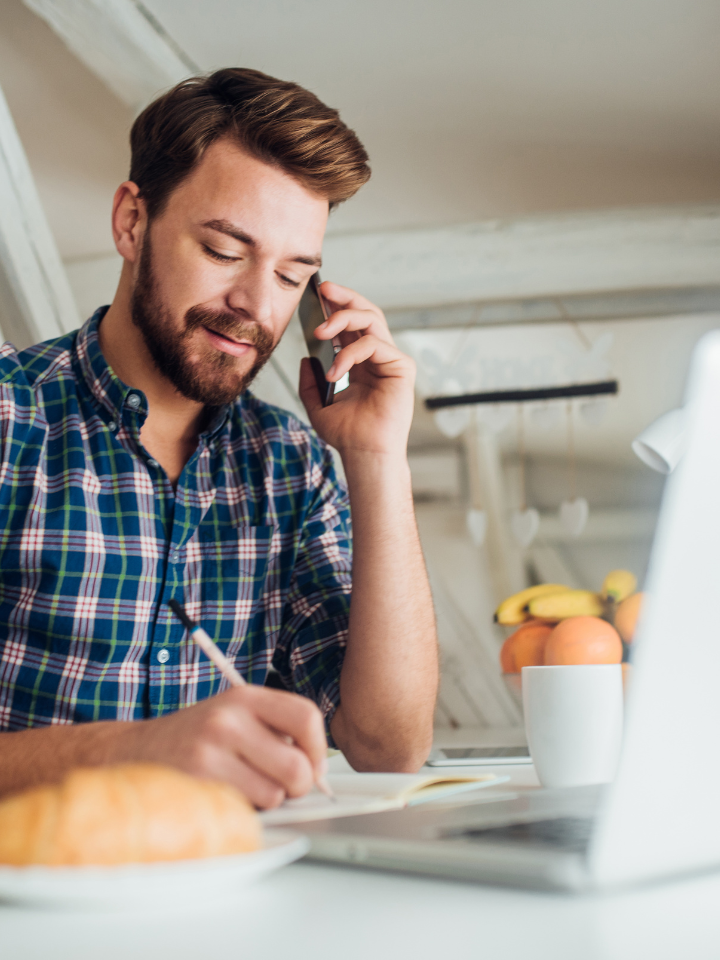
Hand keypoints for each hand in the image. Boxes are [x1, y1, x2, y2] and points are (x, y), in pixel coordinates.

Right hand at [116, 686, 327, 808]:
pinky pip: (245, 811)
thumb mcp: (234, 715)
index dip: (318, 748)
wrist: (134, 751)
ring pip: (274, 795)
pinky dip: (242, 812)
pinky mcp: (196, 784)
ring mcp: (210, 752)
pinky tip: (224, 796)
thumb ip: (275, 731)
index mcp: (245, 697)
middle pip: (297, 766)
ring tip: (242, 787)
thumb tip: (317, 768)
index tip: (313, 765)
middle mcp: (228, 719)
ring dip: (265, 800)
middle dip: (298, 786)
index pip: (306, 716)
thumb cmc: (195, 738)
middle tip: (282, 786)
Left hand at [298, 281, 414, 458]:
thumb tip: (305, 358)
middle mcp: (378, 357)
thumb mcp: (318, 404)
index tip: (318, 293)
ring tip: (320, 332)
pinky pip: (374, 345)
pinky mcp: (401, 368)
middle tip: (324, 291)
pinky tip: (335, 371)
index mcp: (361, 362)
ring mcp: (391, 360)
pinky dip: (350, 354)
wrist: (363, 454)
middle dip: (345, 297)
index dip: (338, 304)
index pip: (352, 323)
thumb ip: (310, 382)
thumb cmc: (347, 434)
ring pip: (372, 320)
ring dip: (343, 319)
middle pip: (366, 312)